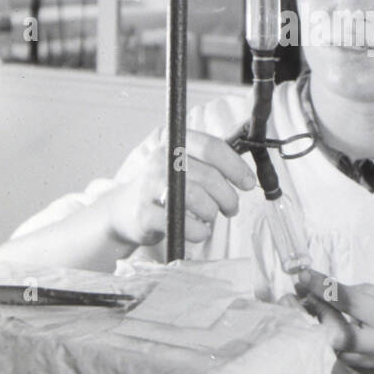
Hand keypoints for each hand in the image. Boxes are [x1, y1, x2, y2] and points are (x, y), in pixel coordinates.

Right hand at [107, 129, 255, 247]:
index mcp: (175, 142)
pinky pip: (183, 223)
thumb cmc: (165, 188)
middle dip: (228, 196)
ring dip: (212, 213)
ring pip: (198, 199)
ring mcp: (149, 185)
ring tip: (210, 217)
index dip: (235, 166)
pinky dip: (198, 231)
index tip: (248, 184)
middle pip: (209, 176)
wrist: (126, 210)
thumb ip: (211, 165)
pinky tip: (198, 230)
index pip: (212, 147)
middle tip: (231, 208)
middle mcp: (160, 159)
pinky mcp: (144, 213)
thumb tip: (247, 178)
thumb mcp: (184, 167)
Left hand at [295, 269, 373, 373]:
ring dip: (312, 322)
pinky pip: (332, 350)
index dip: (325, 288)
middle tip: (296, 293)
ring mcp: (363, 362)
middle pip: (334, 330)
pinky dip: (321, 334)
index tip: (304, 276)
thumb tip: (327, 291)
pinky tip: (313, 321)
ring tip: (298, 303)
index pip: (350, 302)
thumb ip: (359, 293)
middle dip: (313, 310)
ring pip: (329, 343)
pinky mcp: (354, 370)